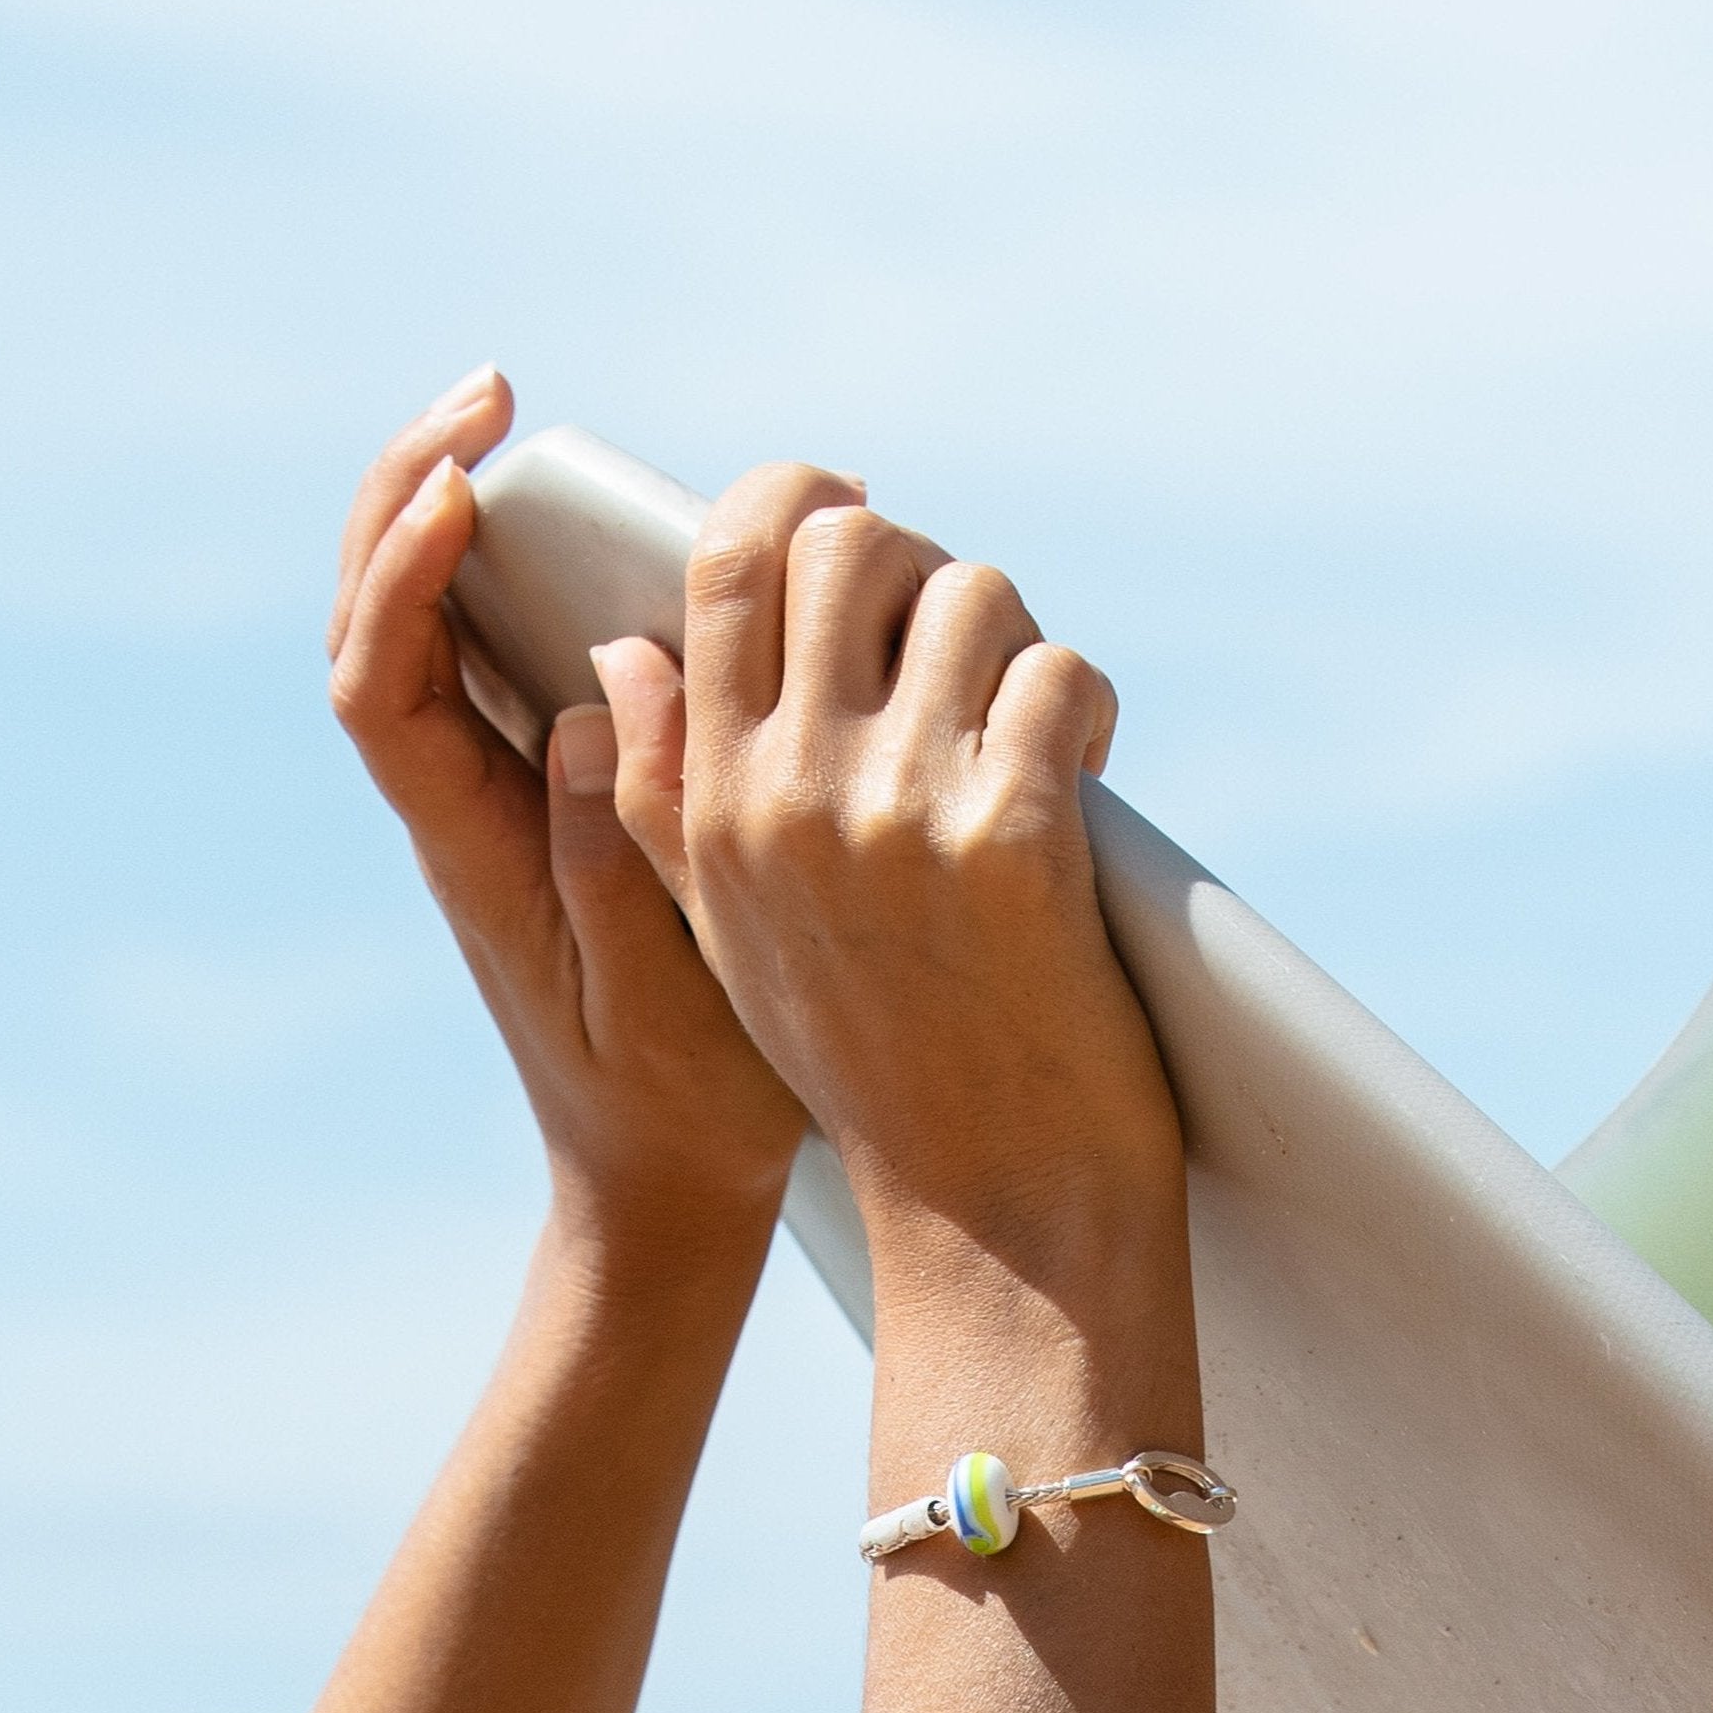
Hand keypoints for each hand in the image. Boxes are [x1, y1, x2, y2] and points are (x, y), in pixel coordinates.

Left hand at [327, 374, 805, 1277]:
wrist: (664, 1183)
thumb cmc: (673, 1106)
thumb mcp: (658, 1000)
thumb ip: (613, 856)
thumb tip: (585, 699)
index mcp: (467, 853)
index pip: (380, 686)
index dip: (397, 575)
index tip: (462, 488)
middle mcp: (464, 807)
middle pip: (376, 624)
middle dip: (407, 492)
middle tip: (489, 392)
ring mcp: (500, 796)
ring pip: (430, 628)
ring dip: (450, 511)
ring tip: (511, 419)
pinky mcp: (553, 795)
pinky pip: (508, 658)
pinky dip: (527, 572)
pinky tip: (588, 524)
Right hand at [590, 464, 1184, 1293]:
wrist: (996, 1214)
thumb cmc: (876, 1065)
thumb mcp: (732, 935)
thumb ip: (669, 792)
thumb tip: (624, 648)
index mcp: (711, 802)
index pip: (728, 562)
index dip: (798, 498)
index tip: (860, 512)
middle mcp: (787, 794)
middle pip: (852, 542)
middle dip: (926, 564)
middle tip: (969, 639)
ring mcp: (898, 816)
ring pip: (975, 595)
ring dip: (1021, 643)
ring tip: (1031, 725)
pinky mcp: (1013, 842)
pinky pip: (1060, 676)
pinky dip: (1088, 707)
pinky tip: (1086, 773)